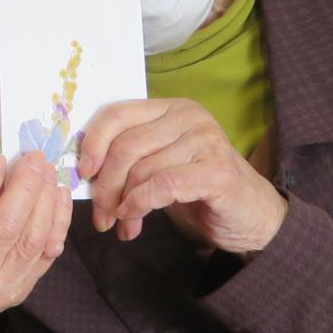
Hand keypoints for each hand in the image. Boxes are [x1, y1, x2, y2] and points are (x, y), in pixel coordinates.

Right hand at [0, 153, 72, 332]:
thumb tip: (3, 171)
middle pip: (5, 229)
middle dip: (25, 188)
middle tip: (34, 160)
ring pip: (32, 241)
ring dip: (45, 202)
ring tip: (48, 173)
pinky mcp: (18, 293)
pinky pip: (46, 255)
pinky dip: (56, 223)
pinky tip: (58, 197)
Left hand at [79, 99, 285, 252]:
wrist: (249, 213)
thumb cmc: (197, 188)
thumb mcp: (158, 164)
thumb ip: (128, 158)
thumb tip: (83, 173)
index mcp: (169, 108)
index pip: (117, 114)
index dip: (93, 143)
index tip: (83, 175)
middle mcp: (189, 117)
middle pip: (125, 147)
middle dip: (105, 186)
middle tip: (100, 216)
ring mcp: (206, 141)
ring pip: (141, 170)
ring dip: (123, 204)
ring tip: (122, 224)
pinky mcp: (218, 171)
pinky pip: (162, 186)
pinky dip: (140, 205)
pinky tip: (134, 221)